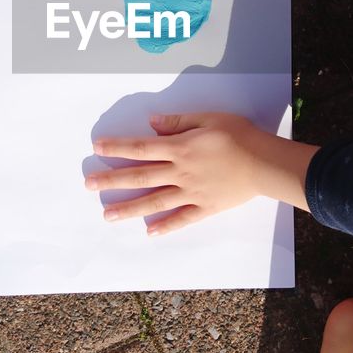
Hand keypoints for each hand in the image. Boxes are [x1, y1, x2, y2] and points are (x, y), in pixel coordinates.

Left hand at [87, 112, 316, 235]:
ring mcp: (191, 192)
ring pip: (154, 201)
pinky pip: (182, 219)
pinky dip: (165, 226)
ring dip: (129, 208)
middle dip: (112, 180)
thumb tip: (152, 123)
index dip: (117, 148)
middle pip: (140, 176)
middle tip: (89, 185)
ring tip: (107, 215)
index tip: (97, 149)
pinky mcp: (205, 207)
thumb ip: (178, 123)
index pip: (141, 148)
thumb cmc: (239, 136)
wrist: (263, 163)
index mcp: (179, 148)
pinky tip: (149, 233)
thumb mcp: (208, 119)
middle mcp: (180, 172)